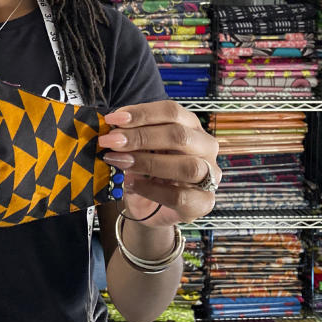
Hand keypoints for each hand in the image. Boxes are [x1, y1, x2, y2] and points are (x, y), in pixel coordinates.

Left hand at [99, 100, 219, 228]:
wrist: (151, 209)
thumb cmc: (147, 171)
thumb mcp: (139, 149)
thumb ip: (131, 137)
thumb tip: (112, 130)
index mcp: (190, 126)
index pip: (172, 111)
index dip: (142, 113)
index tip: (113, 119)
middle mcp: (205, 148)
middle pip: (180, 136)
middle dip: (141, 137)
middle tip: (112, 141)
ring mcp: (209, 176)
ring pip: (187, 166)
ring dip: (148, 163)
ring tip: (119, 162)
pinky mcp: (203, 203)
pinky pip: (180, 196)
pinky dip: (151, 189)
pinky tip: (131, 184)